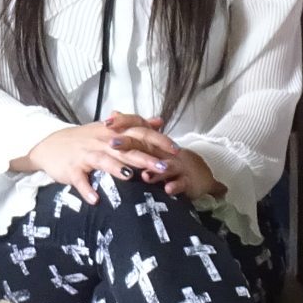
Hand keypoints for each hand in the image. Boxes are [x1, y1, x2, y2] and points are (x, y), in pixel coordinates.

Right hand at [24, 116, 172, 205]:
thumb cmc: (84, 140)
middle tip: (163, 167)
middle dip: (144, 158)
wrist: (50, 145)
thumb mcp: (109, 130)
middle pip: (126, 148)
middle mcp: (101, 142)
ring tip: (131, 177)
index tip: (176, 150)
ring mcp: (85, 155)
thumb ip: (135, 126)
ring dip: (117, 169)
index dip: (157, 140)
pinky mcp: (72, 169)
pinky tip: (96, 200)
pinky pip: (79, 180)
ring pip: (103, 160)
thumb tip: (159, 121)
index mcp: (112, 132)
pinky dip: (86, 189)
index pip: (138, 132)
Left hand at [101, 113, 223, 198]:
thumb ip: (129, 133)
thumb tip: (112, 113)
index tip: (106, 122)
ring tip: (143, 174)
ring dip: (154, 168)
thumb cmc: (165, 161)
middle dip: (129, 143)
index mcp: (153, 142)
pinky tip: (168, 189)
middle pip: (146, 143)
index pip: (139, 126)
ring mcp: (176, 165)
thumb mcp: (147, 147)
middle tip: (112, 143)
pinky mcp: (186, 180)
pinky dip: (175, 185)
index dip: (124, 122)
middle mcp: (163, 150)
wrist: (196, 174)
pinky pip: (181, 183)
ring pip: (166, 164)